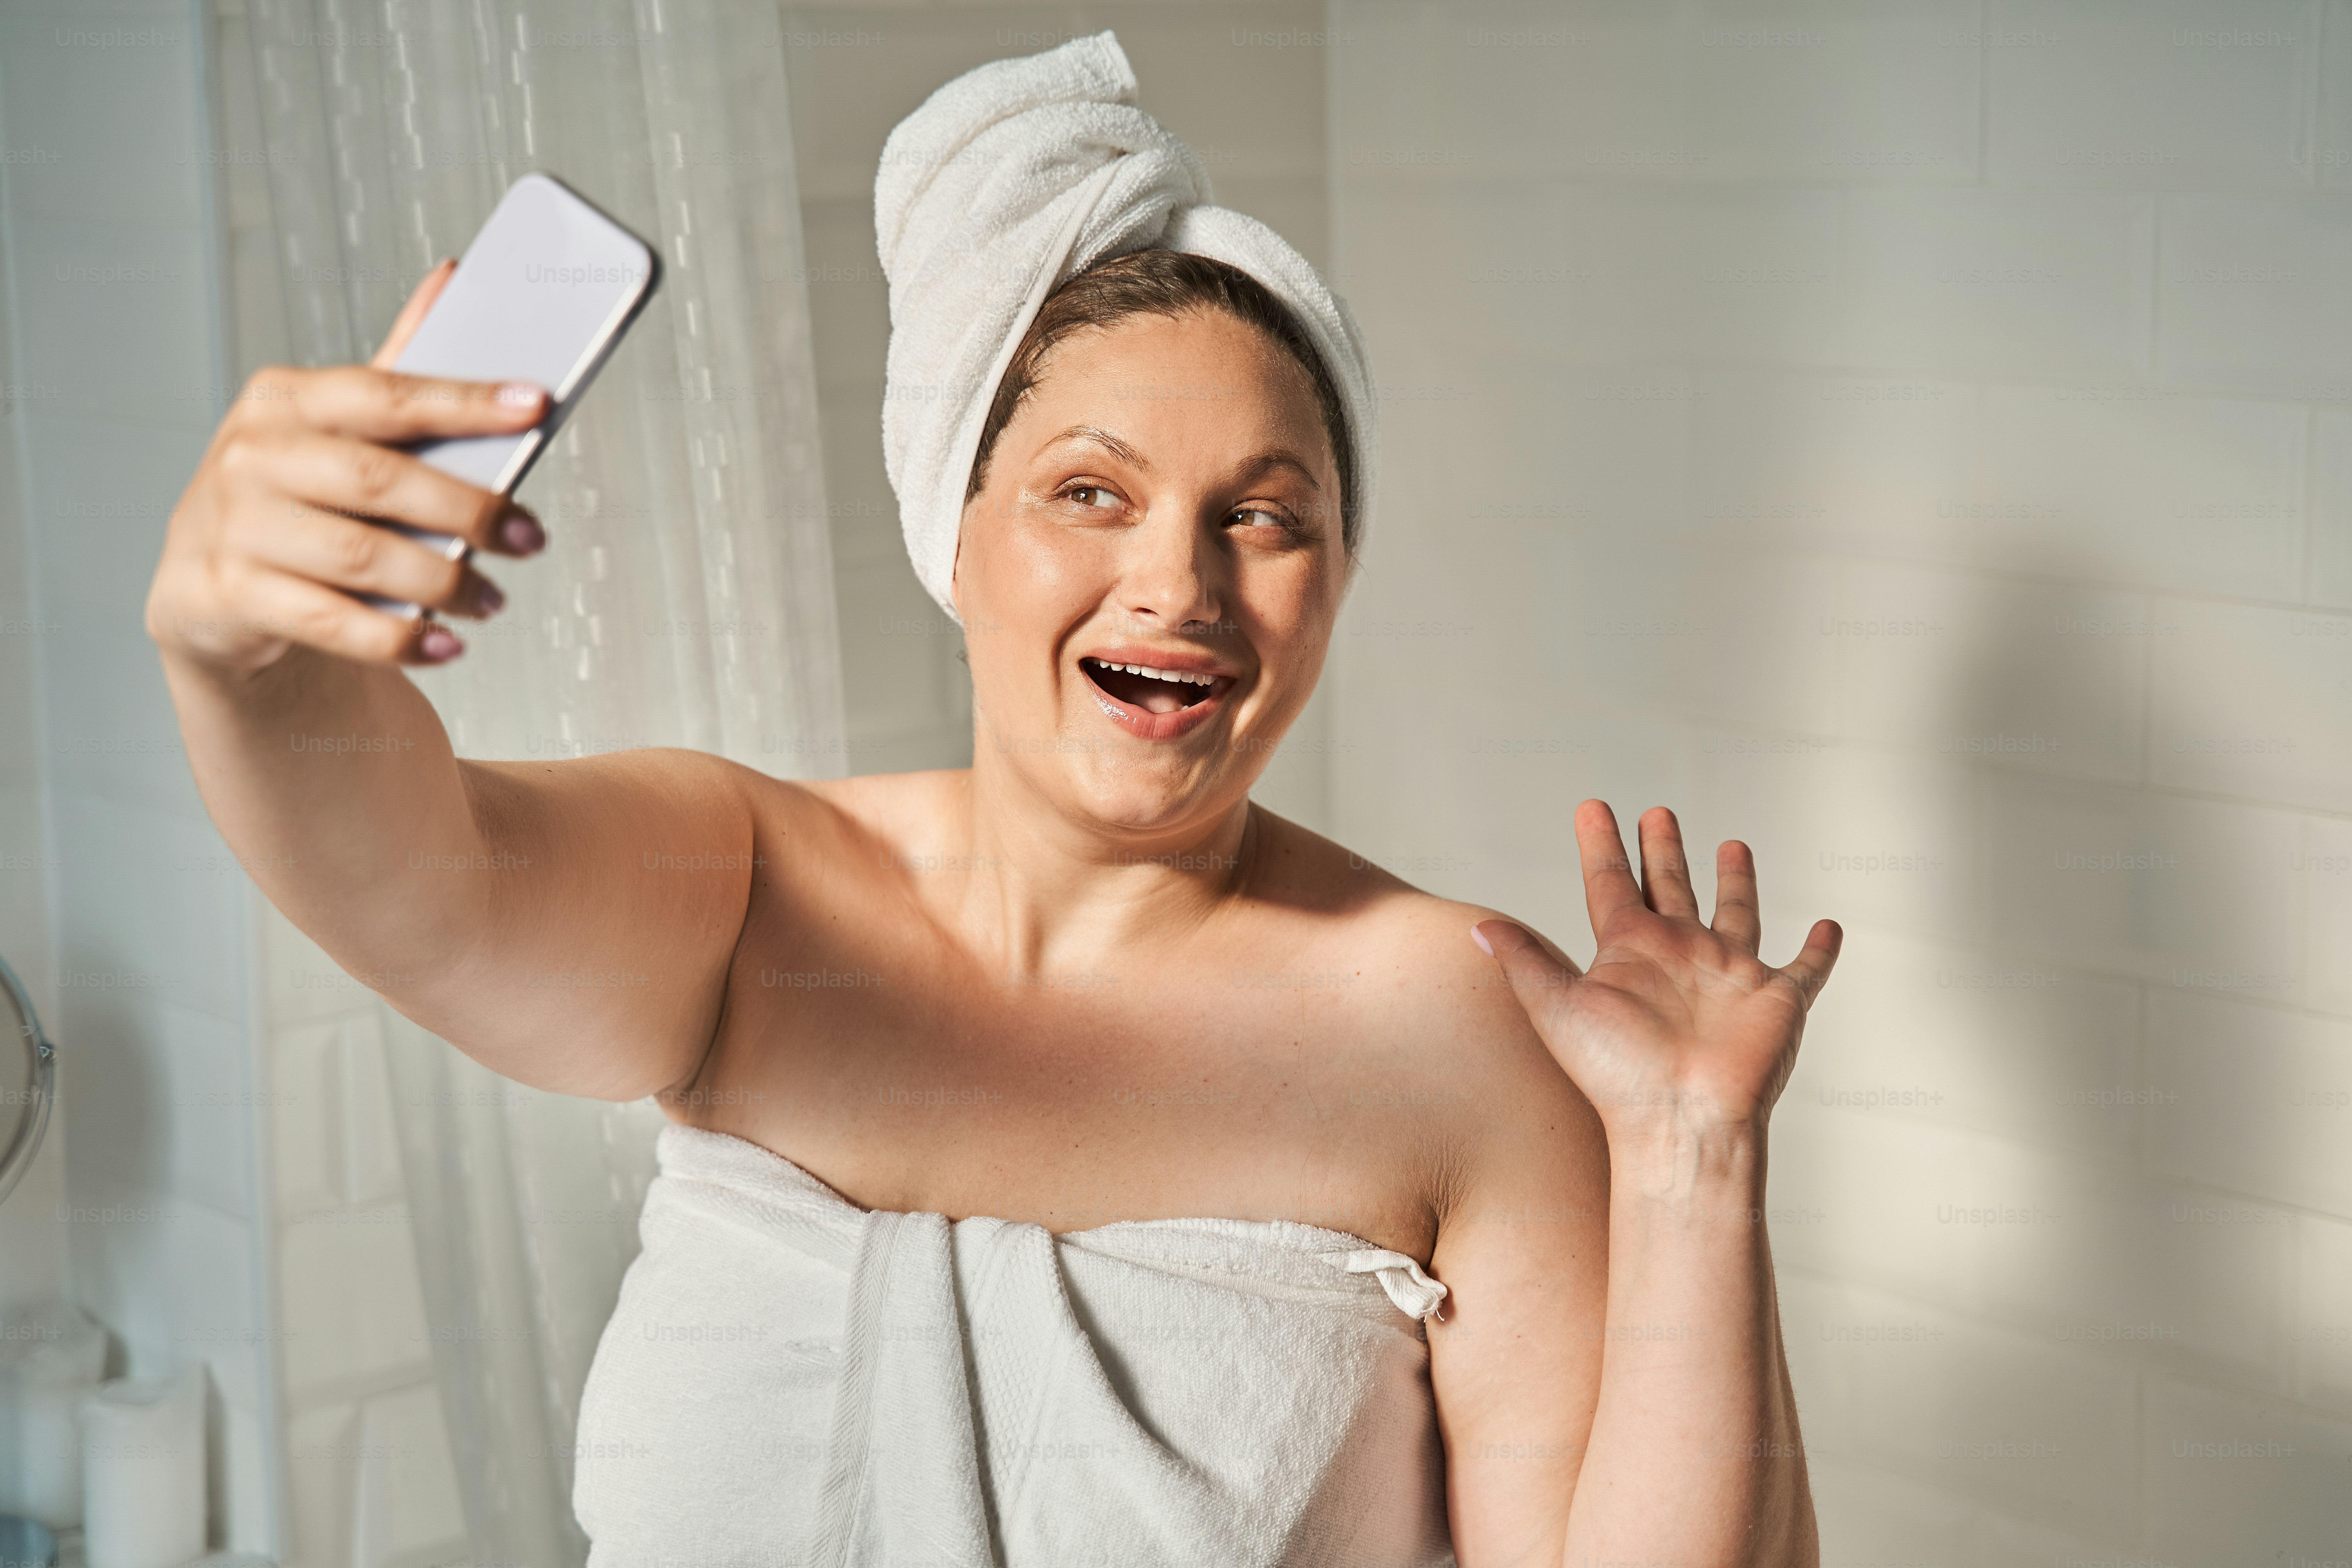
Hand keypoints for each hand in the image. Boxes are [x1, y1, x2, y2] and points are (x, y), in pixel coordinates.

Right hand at [146, 260, 549, 672]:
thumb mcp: (335, 428)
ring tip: (494, 598)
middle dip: (470, 510)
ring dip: (444, 583)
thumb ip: (397, 368)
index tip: (536, 404)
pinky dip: (398, 637)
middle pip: (381, 480)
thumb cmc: (296, 497)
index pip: (389, 393)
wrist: (208, 591)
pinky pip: (330, 620)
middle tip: (530, 537)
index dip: (466, 400)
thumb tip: (454, 278)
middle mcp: (250, 455)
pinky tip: (445, 643)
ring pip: (362, 557)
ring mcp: (231, 525)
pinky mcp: (225, 593)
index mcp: (286, 399)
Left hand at [1473, 801, 1839, 1143]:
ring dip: (1735, 882)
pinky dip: (1820, 950)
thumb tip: (1475, 928)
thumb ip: (1523, 962)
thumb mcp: (1557, 1007)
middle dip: (1662, 851)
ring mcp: (1729, 977)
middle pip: (1669, 887)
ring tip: (1731, 845)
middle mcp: (1679, 956)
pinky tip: (1828, 927)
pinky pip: (1806, 969)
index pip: (1609, 882)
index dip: (1600, 844)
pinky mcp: (1777, 1001)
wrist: (1679, 1121)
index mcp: (1630, 951)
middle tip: (1658, 812)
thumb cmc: (1616, 1073)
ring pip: (1735, 914)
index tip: (1592, 806)